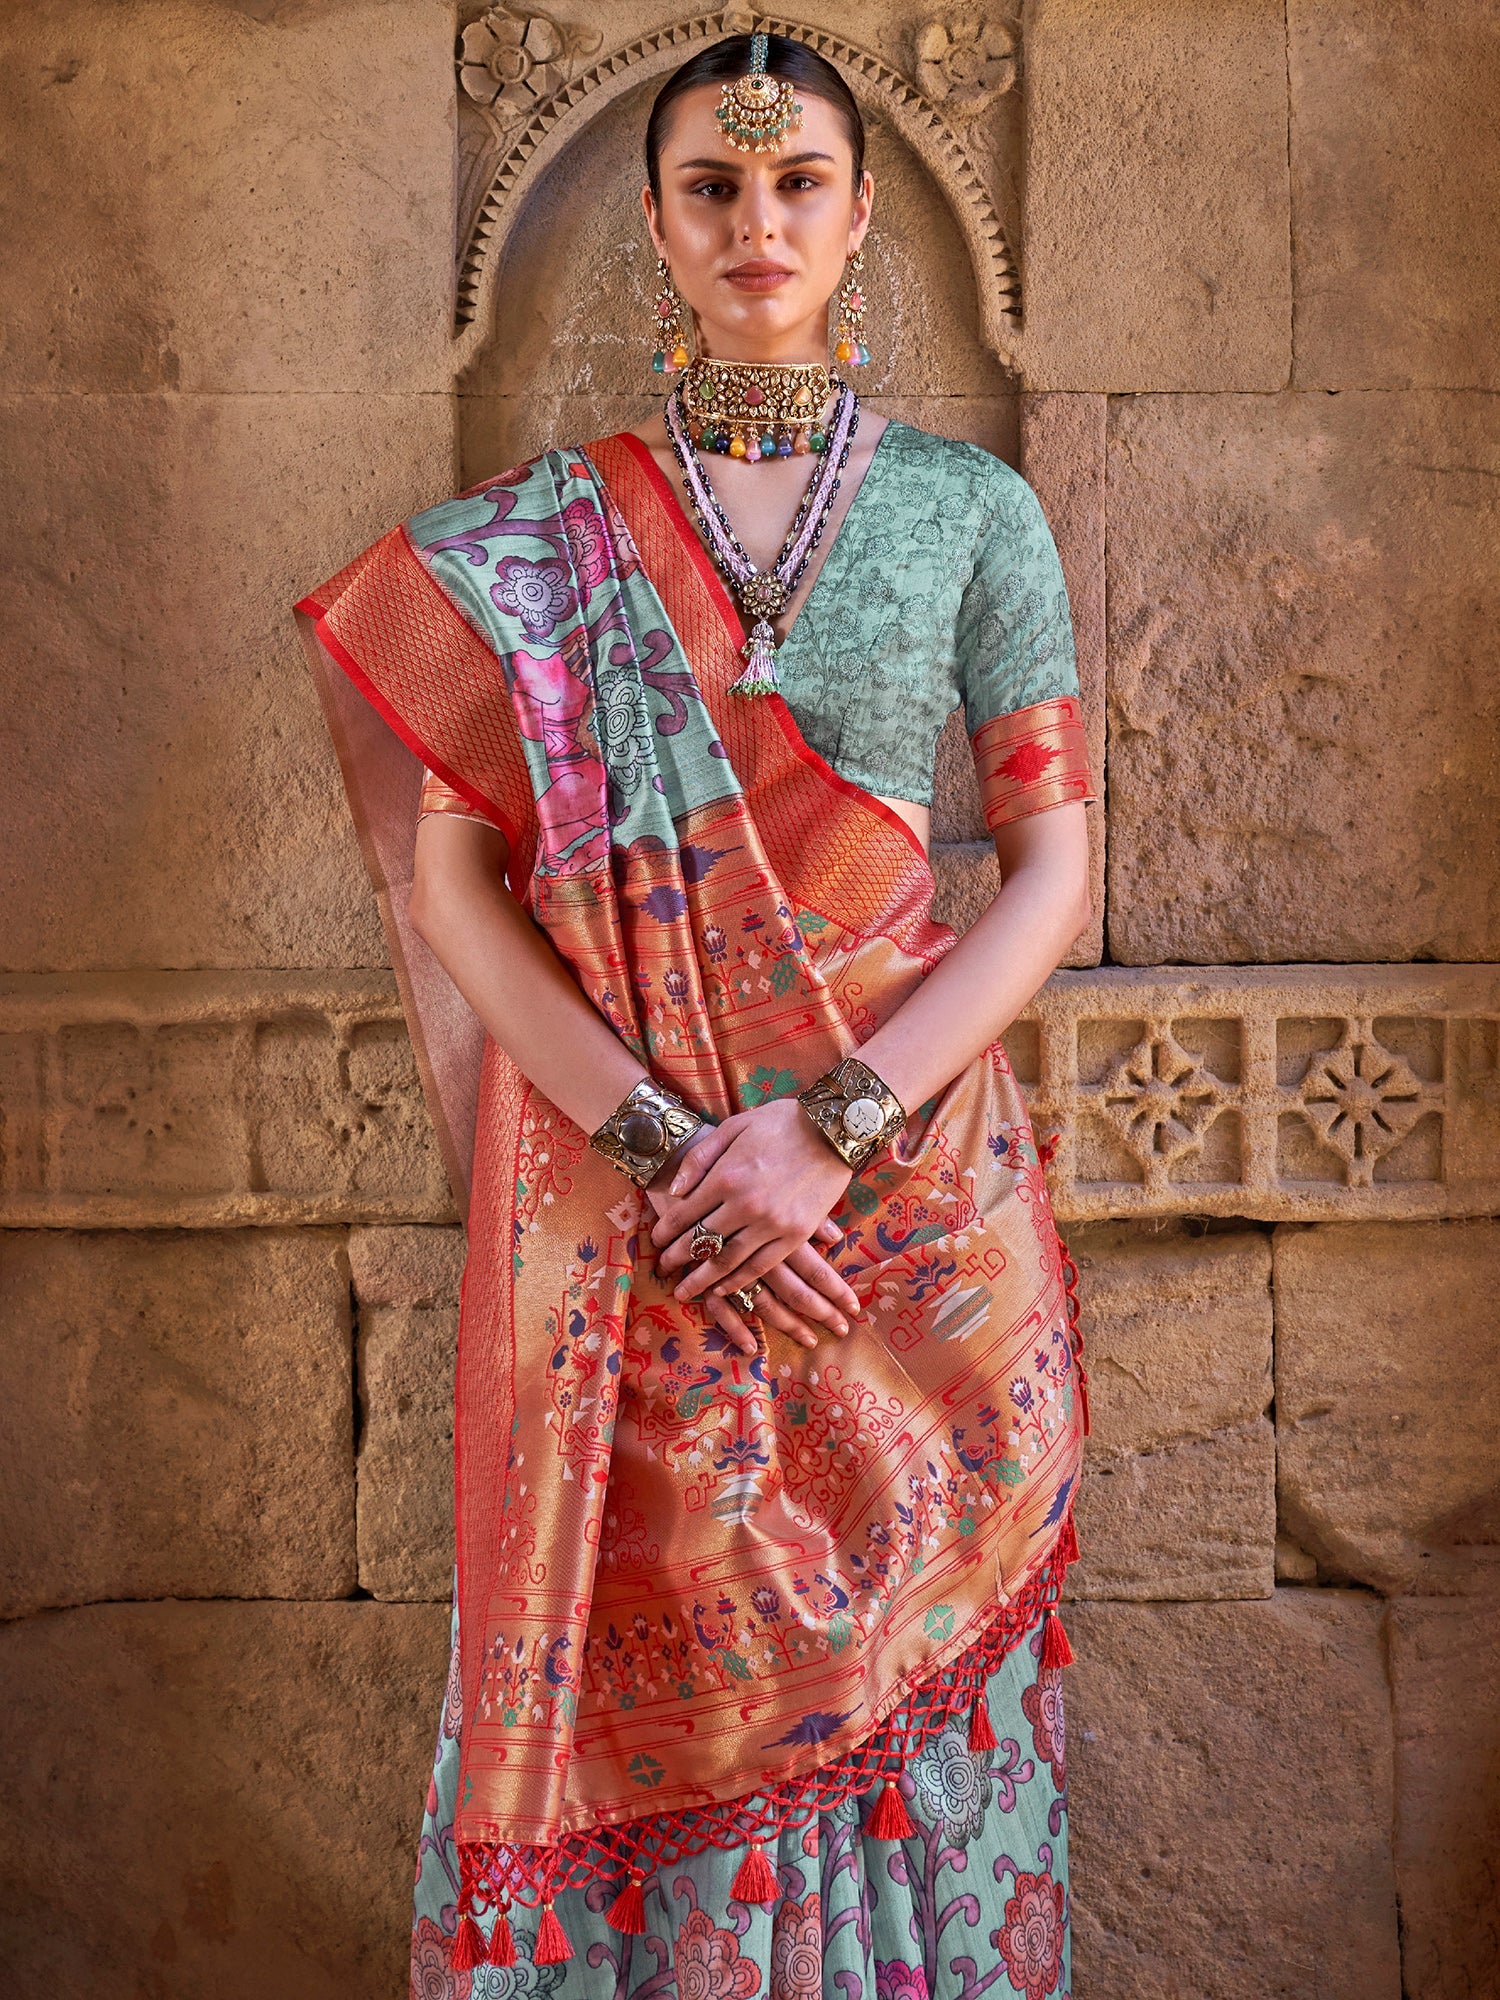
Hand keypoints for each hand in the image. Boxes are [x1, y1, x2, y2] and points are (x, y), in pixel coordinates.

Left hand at [648, 1098, 860, 1333]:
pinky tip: (723, 1288)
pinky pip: (760, 1265)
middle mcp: (745, 1205)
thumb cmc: (781, 1123)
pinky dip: (739, 1280)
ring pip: (727, 1261)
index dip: (666, 1231)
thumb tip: (674, 1190)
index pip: (685, 1214)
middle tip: (662, 1270)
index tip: (655, 1241)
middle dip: (677, 1258)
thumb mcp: (733, 1126)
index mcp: (726, 1176)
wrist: (834, 1130)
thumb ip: (700, 1158)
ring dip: (702, 1278)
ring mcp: (772, 1223)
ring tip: (685, 1291)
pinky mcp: (795, 1234)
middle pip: (701, 1241)